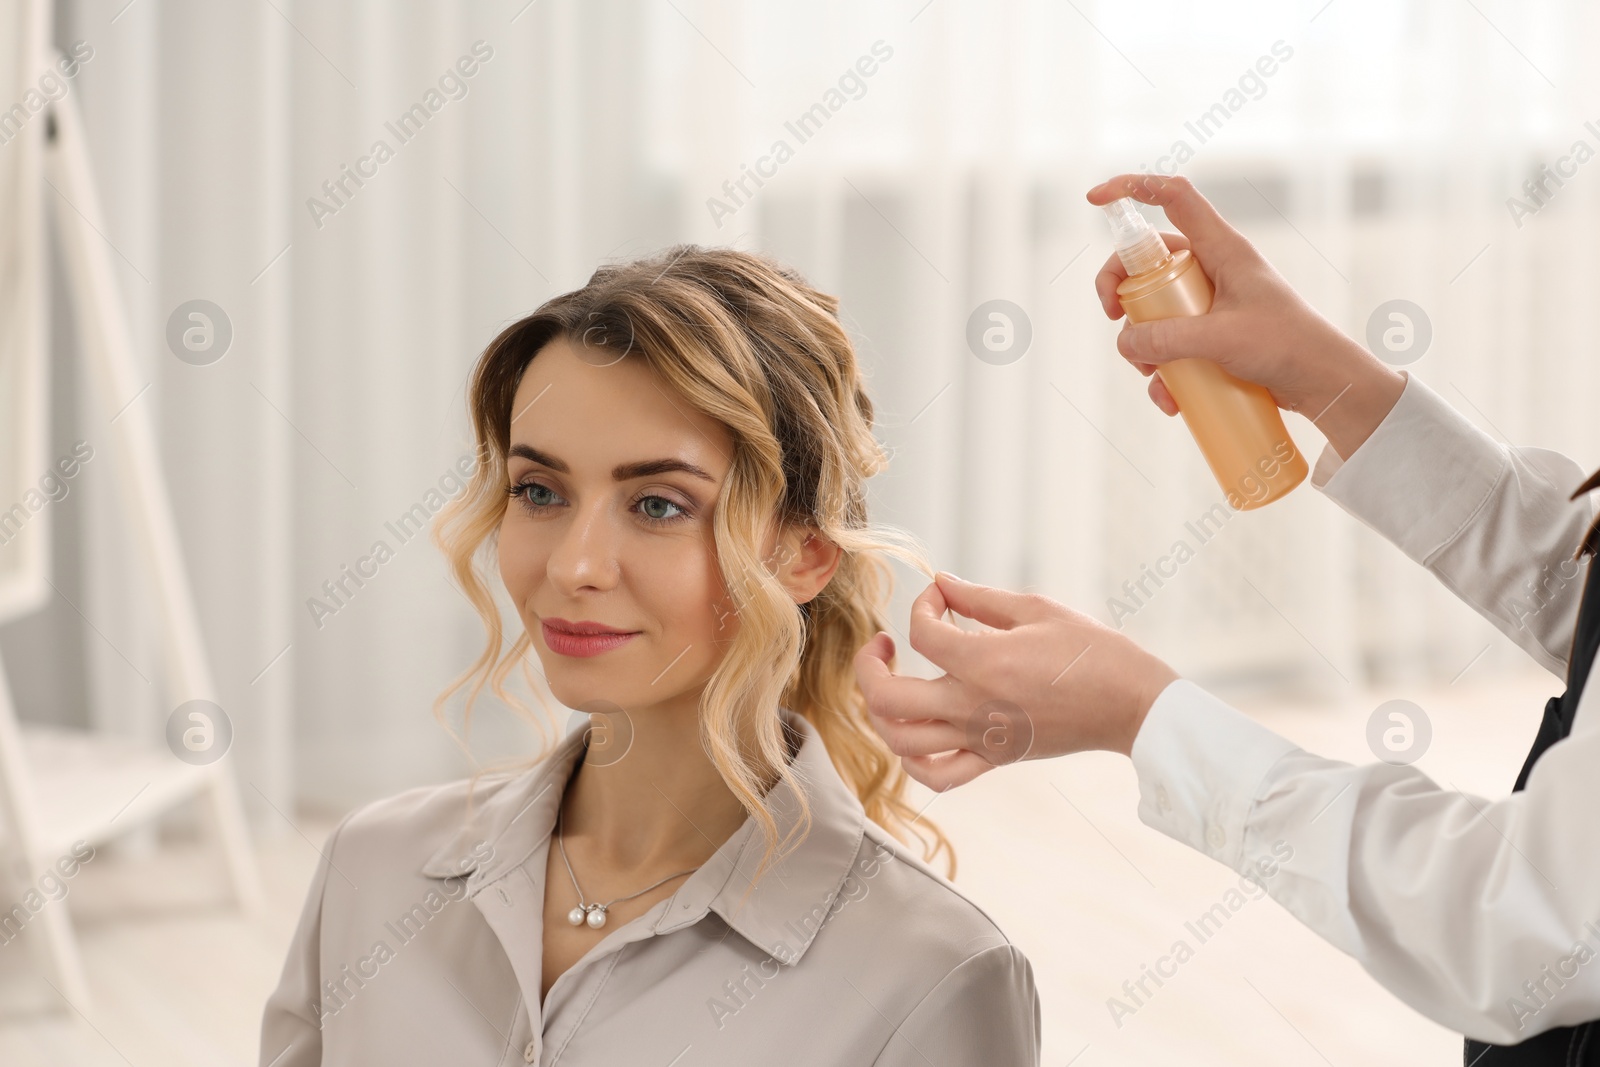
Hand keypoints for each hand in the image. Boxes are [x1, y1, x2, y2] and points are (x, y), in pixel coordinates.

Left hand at [854, 573, 1179, 790]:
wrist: (1132, 703)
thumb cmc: (1092, 651)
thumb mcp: (1037, 608)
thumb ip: (979, 598)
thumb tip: (941, 582)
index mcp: (985, 662)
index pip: (921, 632)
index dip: (922, 605)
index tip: (941, 597)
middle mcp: (973, 706)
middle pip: (887, 697)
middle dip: (869, 665)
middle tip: (882, 644)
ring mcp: (981, 739)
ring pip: (901, 741)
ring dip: (881, 712)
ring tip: (891, 686)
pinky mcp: (994, 760)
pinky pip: (938, 776)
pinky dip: (913, 761)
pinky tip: (915, 733)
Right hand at [1086, 173, 1405, 460]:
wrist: (1324, 384)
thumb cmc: (1286, 347)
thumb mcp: (1222, 340)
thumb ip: (1167, 340)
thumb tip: (1123, 344)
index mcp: (1222, 249)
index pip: (1174, 197)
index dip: (1133, 187)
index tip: (1095, 198)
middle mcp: (1213, 269)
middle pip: (1148, 260)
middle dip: (1120, 288)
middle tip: (1113, 316)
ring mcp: (1211, 303)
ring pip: (1154, 308)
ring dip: (1141, 342)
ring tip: (1150, 374)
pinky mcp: (1212, 336)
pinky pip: (1171, 344)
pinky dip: (1162, 370)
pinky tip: (1169, 398)